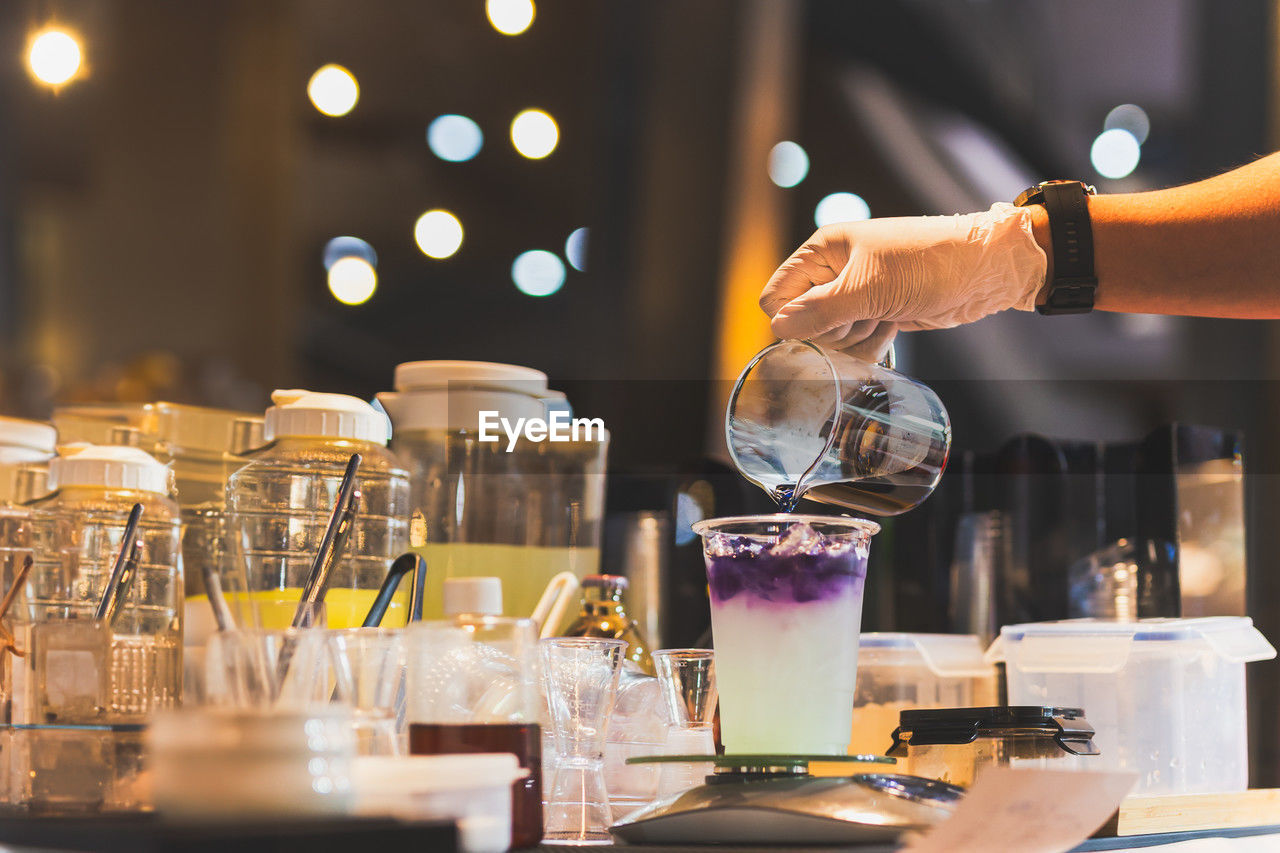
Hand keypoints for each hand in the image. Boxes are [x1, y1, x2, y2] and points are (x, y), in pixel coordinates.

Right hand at [759, 203, 1047, 353]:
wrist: (984, 271)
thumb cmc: (927, 264)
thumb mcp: (867, 288)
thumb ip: (817, 311)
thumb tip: (777, 328)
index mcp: (822, 250)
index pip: (777, 295)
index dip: (793, 316)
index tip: (824, 320)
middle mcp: (834, 271)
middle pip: (803, 322)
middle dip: (832, 330)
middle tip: (863, 314)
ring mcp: (855, 295)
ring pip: (830, 338)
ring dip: (856, 338)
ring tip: (885, 317)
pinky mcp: (875, 313)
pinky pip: (855, 344)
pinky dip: (872, 344)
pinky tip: (894, 326)